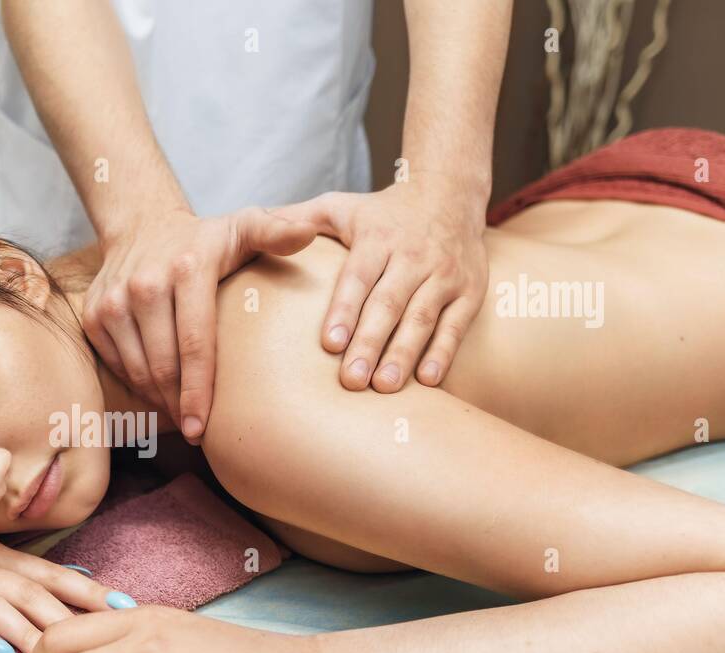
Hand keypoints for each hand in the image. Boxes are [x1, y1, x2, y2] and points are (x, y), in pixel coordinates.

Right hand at [84, 206, 320, 442]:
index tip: (202, 428)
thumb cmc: (205, 239)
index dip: (198, 392)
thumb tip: (311, 234)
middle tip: (198, 431)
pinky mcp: (94, 315)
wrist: (143, 224)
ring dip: (160, 400)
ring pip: (137, 371)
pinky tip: (160, 393)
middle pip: (163, 366)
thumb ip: (277, 232)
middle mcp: (145, 285)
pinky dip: (138, 385)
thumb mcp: (245, 226)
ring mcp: (114, 301)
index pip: (194, 344)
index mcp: (187, 270)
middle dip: (180, 405)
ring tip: (182, 415)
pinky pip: (118, 364)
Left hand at [279, 176, 489, 391]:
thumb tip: (255, 229)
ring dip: (404, 354)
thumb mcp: (340, 206)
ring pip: (422, 318)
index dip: (344, 311)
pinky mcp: (470, 291)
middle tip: (351, 380)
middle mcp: (413, 256)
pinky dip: (443, 353)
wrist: (450, 193)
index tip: (329, 344)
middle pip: (388, 304)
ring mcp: (444, 274)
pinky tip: (428, 381)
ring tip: (384, 386)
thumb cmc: (381, 213)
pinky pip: (456, 326)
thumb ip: (298, 221)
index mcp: (378, 239)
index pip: (358, 278)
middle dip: (370, 344)